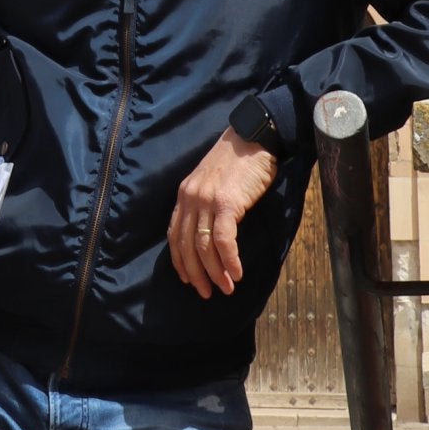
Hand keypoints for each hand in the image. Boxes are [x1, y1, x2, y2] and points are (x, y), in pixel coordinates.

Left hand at [168, 129, 278, 298]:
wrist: (254, 136)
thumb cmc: (238, 160)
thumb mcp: (211, 181)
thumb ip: (205, 203)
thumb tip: (209, 233)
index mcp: (185, 194)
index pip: (174, 234)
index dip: (179, 260)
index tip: (188, 279)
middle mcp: (191, 198)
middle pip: (186, 246)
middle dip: (196, 274)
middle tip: (206, 292)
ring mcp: (207, 201)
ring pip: (204, 247)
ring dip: (215, 273)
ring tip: (226, 288)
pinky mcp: (227, 203)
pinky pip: (224, 240)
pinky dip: (229, 261)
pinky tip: (236, 273)